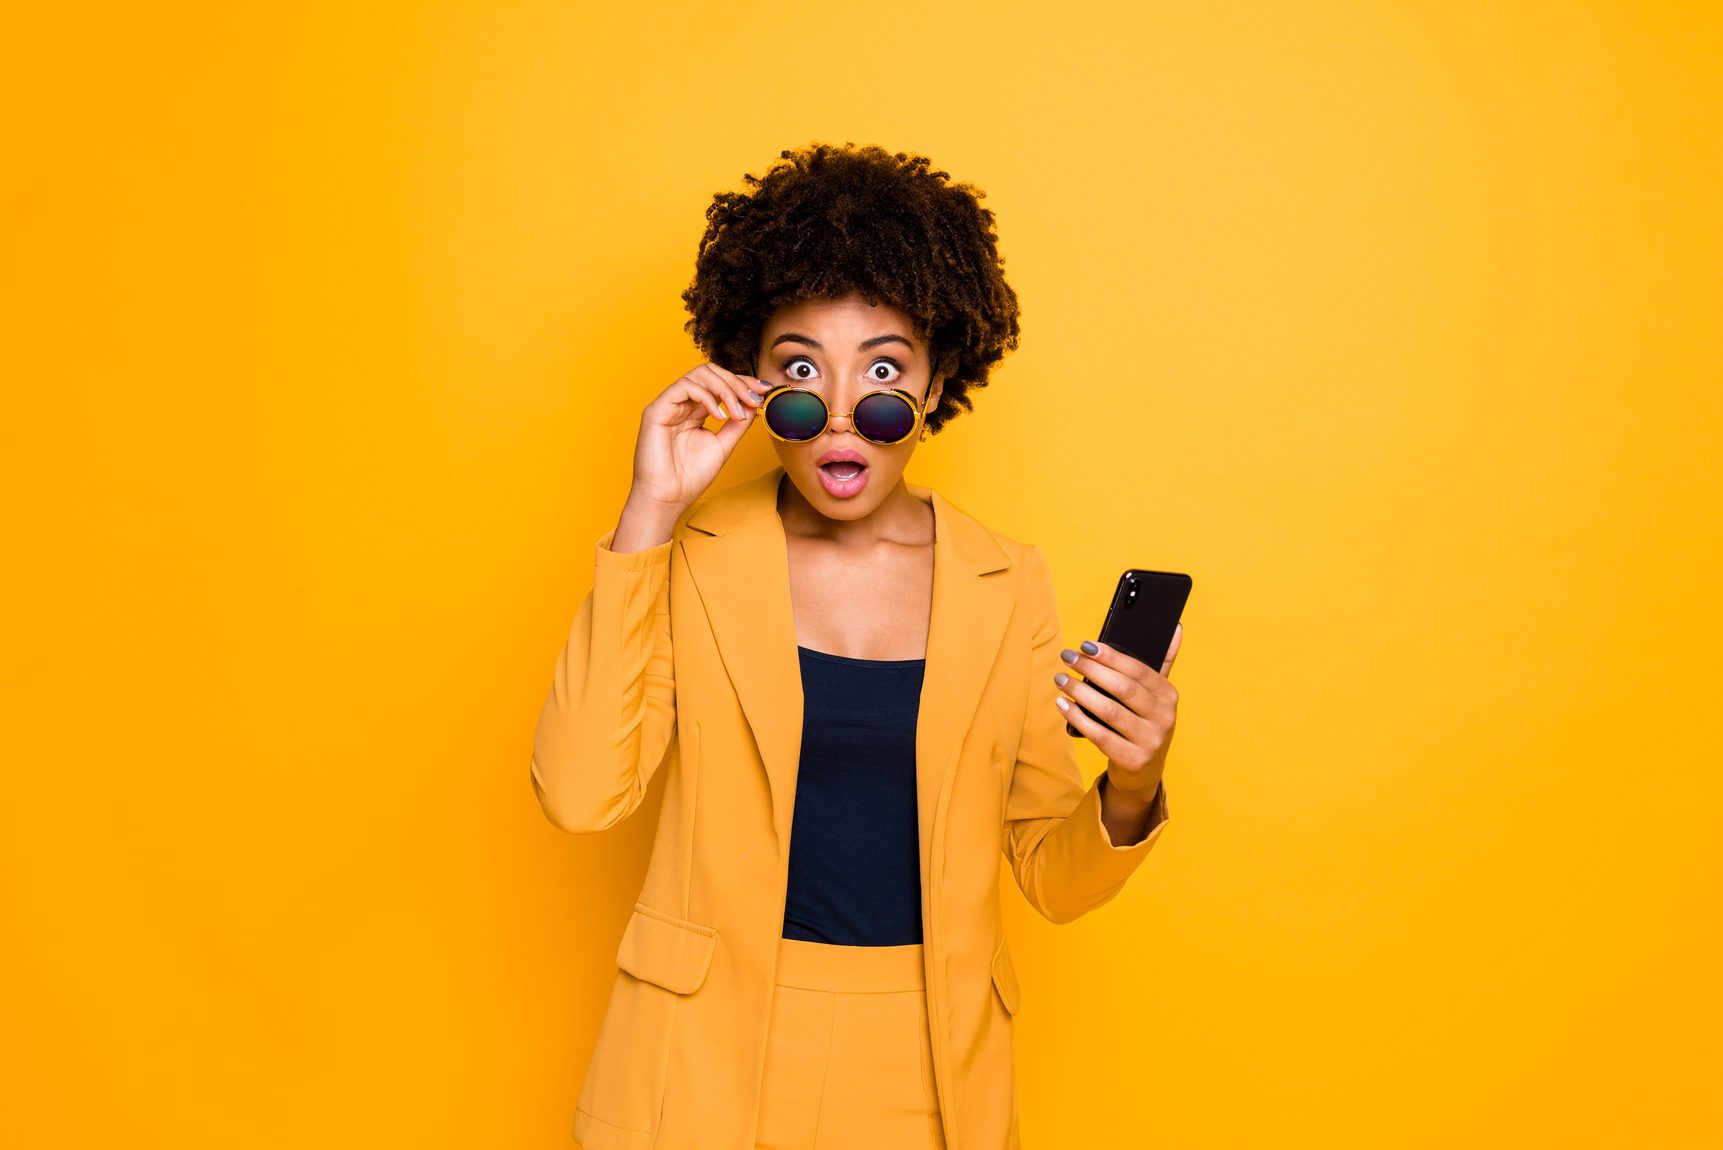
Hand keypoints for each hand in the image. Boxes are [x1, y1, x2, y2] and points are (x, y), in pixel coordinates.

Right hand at [628, 362, 771, 511]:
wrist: (669, 498)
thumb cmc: (690, 477)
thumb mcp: (723, 445)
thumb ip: (738, 423)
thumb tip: (754, 403)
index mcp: (695, 410)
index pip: (719, 383)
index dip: (743, 383)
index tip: (765, 391)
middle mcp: (681, 404)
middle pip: (710, 372)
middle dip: (737, 382)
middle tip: (754, 398)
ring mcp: (668, 405)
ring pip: (699, 374)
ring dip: (726, 388)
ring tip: (738, 411)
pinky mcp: (656, 410)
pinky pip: (684, 387)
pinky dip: (707, 397)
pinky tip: (720, 415)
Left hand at [1053, 623, 1182, 800]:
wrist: (1144, 772)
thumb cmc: (1144, 723)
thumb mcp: (1156, 696)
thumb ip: (1163, 663)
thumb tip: (1175, 628)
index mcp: (1169, 696)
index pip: (1138, 670)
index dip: (1111, 656)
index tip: (1085, 645)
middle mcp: (1164, 718)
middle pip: (1123, 688)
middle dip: (1091, 669)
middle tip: (1067, 657)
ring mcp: (1150, 741)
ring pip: (1109, 711)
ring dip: (1080, 692)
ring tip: (1061, 679)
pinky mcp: (1132, 759)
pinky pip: (1099, 735)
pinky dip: (1077, 718)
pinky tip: (1063, 705)